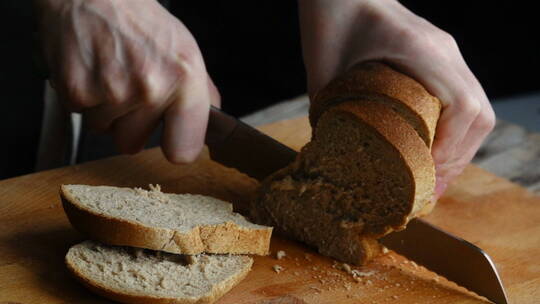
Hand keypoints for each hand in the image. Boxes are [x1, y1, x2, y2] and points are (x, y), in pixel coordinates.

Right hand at [35, 0, 219, 162]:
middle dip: (129, 124)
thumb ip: (200, 92)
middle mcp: (150, 89)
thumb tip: (209, 124)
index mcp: (184, 80)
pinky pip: (81, 115)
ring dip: (105, 110)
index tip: (171, 139)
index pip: (183, 151)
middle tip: (130, 90)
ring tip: (110, 73)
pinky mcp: (77, 91)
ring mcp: (112, 92)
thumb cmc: (140, 21)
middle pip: (132, 145)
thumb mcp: (185, 50)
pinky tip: (93, 70)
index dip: (174, 146)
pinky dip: (84, 96)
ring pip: (104, 130)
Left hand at [298, 0, 494, 197]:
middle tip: (429, 191)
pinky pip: (464, 99)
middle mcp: (444, 51)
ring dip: (459, 149)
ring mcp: (447, 52)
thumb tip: (339, 161)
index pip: (463, 108)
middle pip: (479, 115)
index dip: (449, 151)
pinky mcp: (441, 57)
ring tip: (434, 178)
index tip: (425, 177)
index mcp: (421, 51)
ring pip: (478, 111)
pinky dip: (454, 132)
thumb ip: (332, 115)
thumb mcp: (324, 74)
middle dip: (456, 160)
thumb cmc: (327, 24)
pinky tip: (434, 150)